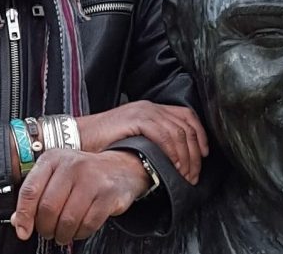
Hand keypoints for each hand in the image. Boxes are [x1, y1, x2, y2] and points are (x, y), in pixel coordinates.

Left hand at [10, 149, 148, 243]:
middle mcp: (72, 165)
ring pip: (68, 219)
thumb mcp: (56, 176)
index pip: (30, 190)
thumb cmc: (82, 174)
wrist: (120, 167)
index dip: (24, 215)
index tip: (23, 231)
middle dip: (45, 228)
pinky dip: (80, 233)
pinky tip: (79, 229)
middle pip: (48, 208)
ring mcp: (92, 179)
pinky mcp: (108, 194)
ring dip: (62, 234)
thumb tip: (18, 221)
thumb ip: (36, 195)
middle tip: (48, 232)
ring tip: (62, 233)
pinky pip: (88, 224)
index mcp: (53, 159)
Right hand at [75, 100, 208, 183]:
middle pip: (186, 125)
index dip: (200, 136)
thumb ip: (152, 144)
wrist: (78, 138)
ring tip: (184, 175)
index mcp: (152, 109)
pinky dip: (173, 152)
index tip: (204, 155)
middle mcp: (151, 107)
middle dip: (195, 152)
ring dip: (186, 156)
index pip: (186, 116)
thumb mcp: (133, 140)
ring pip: (178, 132)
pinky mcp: (136, 118)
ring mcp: (144, 111)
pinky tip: (173, 166)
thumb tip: (172, 161)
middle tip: (193, 174)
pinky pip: (164, 134)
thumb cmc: (102, 144)